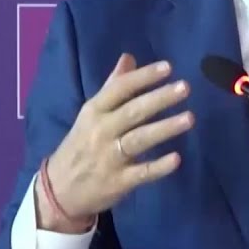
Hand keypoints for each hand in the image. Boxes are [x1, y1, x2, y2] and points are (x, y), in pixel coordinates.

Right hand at [39, 53, 192, 230]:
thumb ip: (113, 86)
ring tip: (189, 118)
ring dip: (165, 128)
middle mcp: (101, 131)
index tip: (168, 67)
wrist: (59, 190)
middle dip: (159, 98)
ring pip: (139, 139)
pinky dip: (159, 167)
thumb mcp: (91, 114)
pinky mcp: (118, 182)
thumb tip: (129, 58)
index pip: (119, 89)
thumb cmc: (81, 145)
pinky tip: (177, 159)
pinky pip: (141, 173)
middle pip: (133, 112)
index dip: (143, 77)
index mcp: (94, 111)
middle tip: (185, 88)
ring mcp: (110, 158)